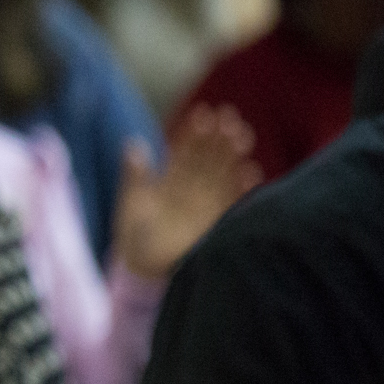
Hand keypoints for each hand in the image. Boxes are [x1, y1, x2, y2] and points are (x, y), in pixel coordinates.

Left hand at [112, 103, 258, 280]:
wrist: (143, 270)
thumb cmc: (134, 235)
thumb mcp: (131, 203)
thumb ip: (135, 176)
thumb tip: (133, 143)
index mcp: (171, 181)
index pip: (185, 151)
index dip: (194, 133)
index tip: (204, 113)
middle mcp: (192, 189)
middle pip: (208, 159)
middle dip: (218, 138)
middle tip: (229, 117)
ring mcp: (206, 205)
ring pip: (222, 175)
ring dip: (233, 157)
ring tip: (242, 135)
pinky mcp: (216, 224)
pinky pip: (232, 203)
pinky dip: (242, 189)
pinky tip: (252, 173)